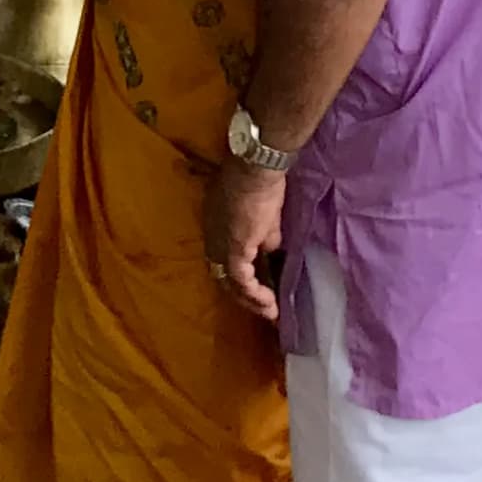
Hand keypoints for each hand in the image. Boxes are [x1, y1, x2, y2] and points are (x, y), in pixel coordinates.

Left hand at [204, 161, 285, 318]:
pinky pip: (241, 281)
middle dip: (243, 295)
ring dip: (250, 300)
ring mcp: (221, 246)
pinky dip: (255, 295)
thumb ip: (264, 237)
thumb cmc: (261, 183)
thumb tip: (269, 252)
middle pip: (222, 276)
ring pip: (229, 283)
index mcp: (215, 227)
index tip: (254, 288)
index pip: (221, 259)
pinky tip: (270, 303)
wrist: (257, 169)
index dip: (237, 277)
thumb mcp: (265, 216)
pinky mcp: (234, 251)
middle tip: (263, 307)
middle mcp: (212, 239)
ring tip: (269, 312)